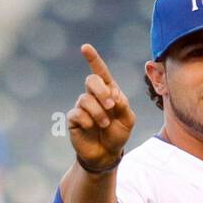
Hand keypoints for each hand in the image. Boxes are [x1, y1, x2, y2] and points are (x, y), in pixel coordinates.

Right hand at [67, 44, 134, 170]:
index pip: (100, 71)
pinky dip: (88, 121)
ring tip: (105, 125)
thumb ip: (123, 104)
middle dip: (102, 91)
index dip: (93, 59)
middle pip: (91, 80)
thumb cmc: (118, 135)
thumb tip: (112, 94)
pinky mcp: (74, 119)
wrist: (107, 155)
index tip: (85, 47)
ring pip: (86, 99)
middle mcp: (93, 96)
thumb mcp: (128, 120)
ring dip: (99, 113)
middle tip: (111, 107)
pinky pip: (78, 113)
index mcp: (108, 91)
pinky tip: (91, 128)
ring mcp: (82, 106)